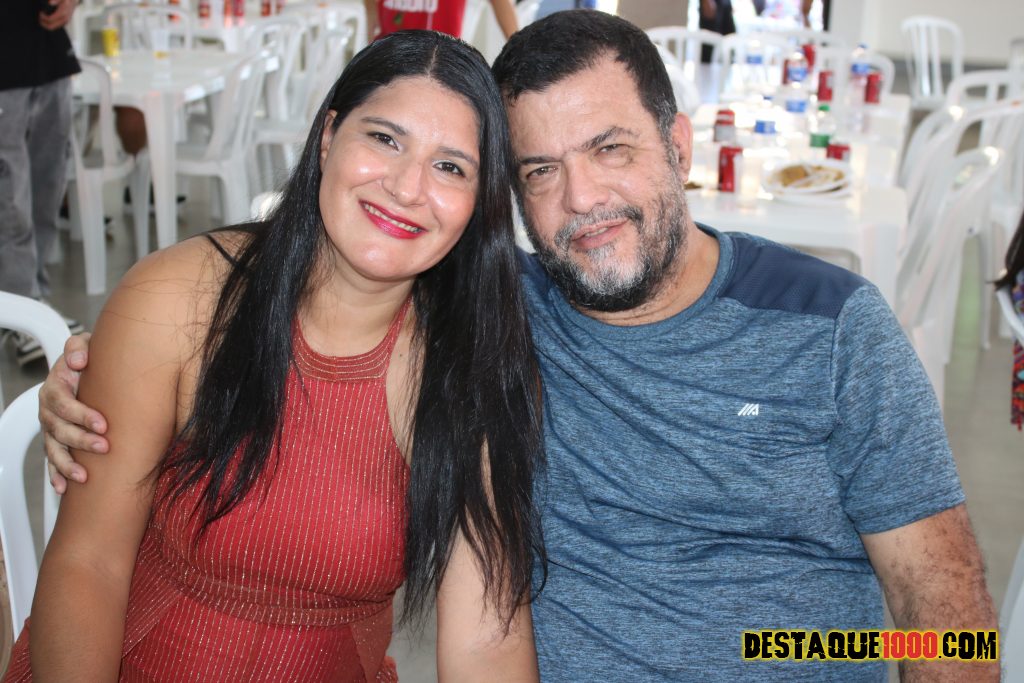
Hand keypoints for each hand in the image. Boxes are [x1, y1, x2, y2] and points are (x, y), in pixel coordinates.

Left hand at [39, 0, 74, 30]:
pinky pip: (55, 26)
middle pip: (51, 26)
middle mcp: (64, 19)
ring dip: (45, 24)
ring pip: (52, 27)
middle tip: (39, 17)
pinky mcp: (64, 22)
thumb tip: (50, 3)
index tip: (40, 12)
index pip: (50, 19)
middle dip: (43, 23)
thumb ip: (56, 0)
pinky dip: (49, 24)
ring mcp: (64, 22)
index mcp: (62, 13)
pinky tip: (46, 19)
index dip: (43, 17)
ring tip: (42, 18)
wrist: (73, 2)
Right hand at [39, 333, 108, 492]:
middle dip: (80, 440)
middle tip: (104, 447)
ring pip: (53, 448)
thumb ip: (79, 347)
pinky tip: (62, 489)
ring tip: (83, 477)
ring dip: (66, 464)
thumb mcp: (84, 345)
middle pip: (58, 429)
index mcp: (55, 387)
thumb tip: (78, 360)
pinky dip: (55, 475)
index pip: (63, 403)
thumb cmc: (89, 358)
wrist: (83, 367)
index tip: (103, 424)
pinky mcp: (55, 440)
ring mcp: (50, 426)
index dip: (81, 415)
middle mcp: (48, 409)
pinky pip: (51, 460)